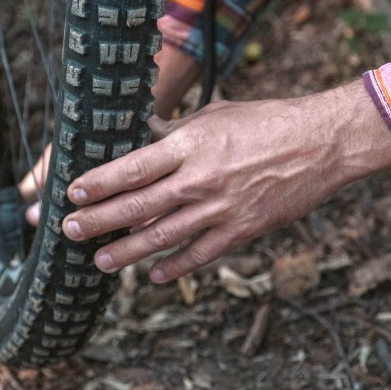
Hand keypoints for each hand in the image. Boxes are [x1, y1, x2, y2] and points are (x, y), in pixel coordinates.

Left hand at [61, 81, 390, 282]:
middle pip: (138, 206)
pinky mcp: (243, 229)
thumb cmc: (268, 120)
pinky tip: (155, 275)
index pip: (132, 168)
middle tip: (69, 232)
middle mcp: (200, 179)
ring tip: (100, 262)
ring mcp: (221, 208)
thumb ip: (179, 132)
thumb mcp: (217, 114)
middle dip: (99, 222)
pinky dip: (175, 267)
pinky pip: (201, 254)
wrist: (321, 142)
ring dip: (127, 253)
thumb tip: (144, 139)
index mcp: (191, 144)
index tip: (72, 194)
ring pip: (163, 237)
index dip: (97, 184)